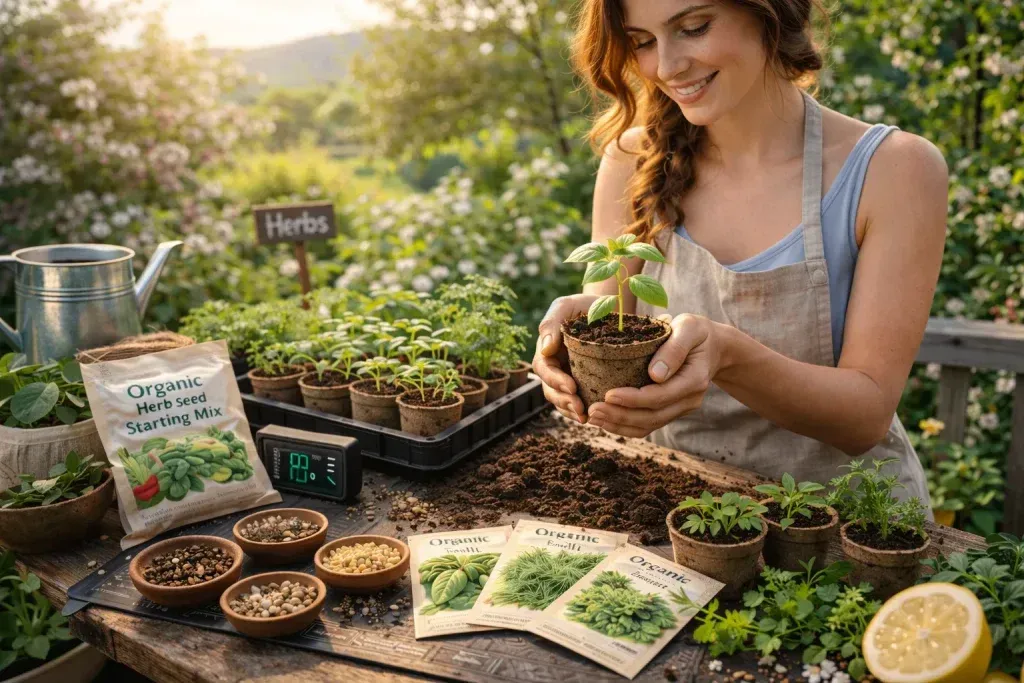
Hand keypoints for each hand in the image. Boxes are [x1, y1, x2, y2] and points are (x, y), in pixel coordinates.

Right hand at [533, 293, 598, 422]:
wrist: (606, 307)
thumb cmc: (583, 305)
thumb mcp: (565, 306)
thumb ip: (551, 323)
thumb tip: (545, 349)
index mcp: (547, 350)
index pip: (545, 370)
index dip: (555, 381)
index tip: (572, 387)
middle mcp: (555, 367)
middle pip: (551, 390)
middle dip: (564, 401)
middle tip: (581, 410)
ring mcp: (568, 377)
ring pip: (563, 400)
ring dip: (572, 411)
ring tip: (587, 418)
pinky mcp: (584, 384)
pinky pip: (580, 402)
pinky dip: (585, 410)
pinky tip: (597, 417)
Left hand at [587, 314, 722, 437]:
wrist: (714, 347)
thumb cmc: (696, 332)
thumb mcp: (689, 328)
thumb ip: (674, 348)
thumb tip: (655, 375)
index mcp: (694, 379)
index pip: (661, 396)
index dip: (633, 399)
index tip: (608, 394)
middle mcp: (690, 399)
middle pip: (652, 416)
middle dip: (620, 416)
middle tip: (593, 410)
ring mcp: (681, 408)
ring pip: (649, 425)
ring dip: (619, 425)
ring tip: (593, 417)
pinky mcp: (672, 410)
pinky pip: (648, 424)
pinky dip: (625, 426)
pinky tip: (605, 420)